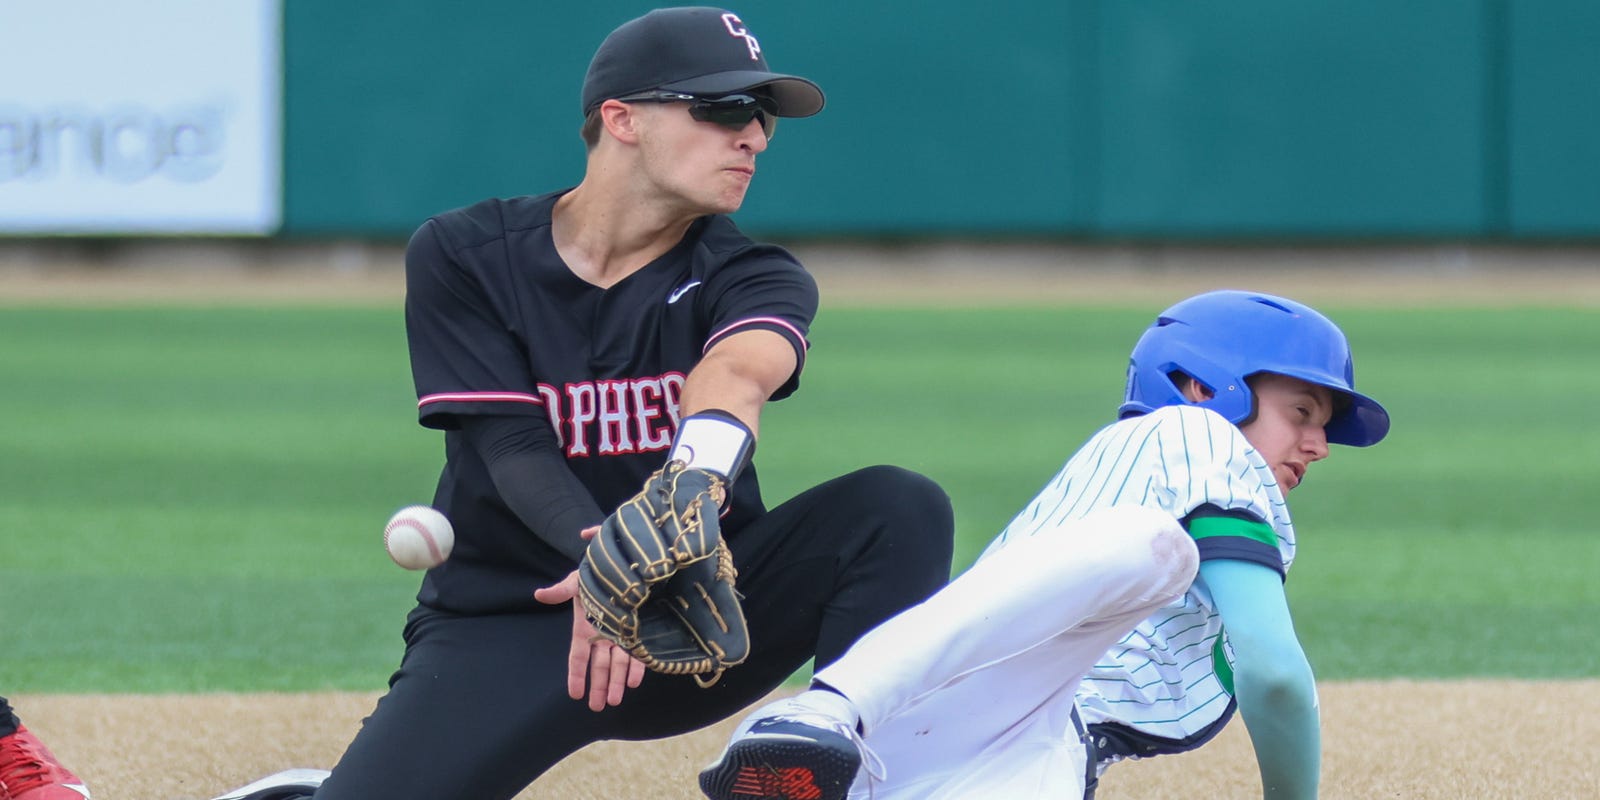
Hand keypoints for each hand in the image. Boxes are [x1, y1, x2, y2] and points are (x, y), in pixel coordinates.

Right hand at [534, 526, 645, 710]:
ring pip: (617, 663)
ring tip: (614, 702)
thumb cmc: (598, 571)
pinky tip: (634, 682)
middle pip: (599, 665)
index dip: (576, 674)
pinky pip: (637, 652)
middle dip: (598, 686)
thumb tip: (539, 594)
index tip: (574, 694)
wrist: (624, 563)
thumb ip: (562, 590)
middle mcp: (603, 633)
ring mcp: (621, 633)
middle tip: (597, 708)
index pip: (578, 655)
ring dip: (616, 682)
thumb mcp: (579, 580)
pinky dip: (636, 667)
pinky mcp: (639, 629)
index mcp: (585, 625)